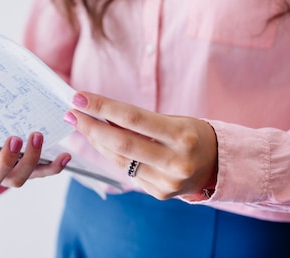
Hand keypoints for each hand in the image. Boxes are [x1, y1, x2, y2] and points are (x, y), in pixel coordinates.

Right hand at [0, 132, 71, 190]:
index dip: (5, 161)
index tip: (13, 140)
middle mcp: (1, 176)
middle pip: (18, 177)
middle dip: (29, 159)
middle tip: (34, 135)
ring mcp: (16, 171)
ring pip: (33, 174)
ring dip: (45, 162)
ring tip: (56, 147)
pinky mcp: (27, 164)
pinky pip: (43, 169)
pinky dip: (55, 165)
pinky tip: (66, 156)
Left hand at [64, 92, 217, 199]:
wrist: (218, 165)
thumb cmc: (191, 134)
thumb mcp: (172, 121)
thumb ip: (138, 121)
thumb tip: (98, 113)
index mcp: (182, 136)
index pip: (133, 118)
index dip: (102, 106)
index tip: (78, 96)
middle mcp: (175, 161)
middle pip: (121, 143)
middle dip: (91, 126)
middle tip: (71, 113)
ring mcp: (167, 182)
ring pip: (120, 160)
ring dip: (96, 141)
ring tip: (80, 124)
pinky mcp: (160, 193)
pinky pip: (127, 171)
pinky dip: (111, 155)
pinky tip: (99, 142)